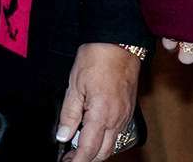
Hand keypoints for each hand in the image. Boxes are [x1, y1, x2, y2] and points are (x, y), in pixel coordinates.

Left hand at [54, 42, 140, 160]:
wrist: (119, 42)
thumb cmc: (96, 59)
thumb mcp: (74, 85)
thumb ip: (69, 114)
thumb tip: (63, 135)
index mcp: (101, 115)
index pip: (88, 150)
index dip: (76, 161)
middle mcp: (117, 119)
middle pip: (103, 153)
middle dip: (87, 159)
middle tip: (71, 155)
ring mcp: (125, 114)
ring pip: (112, 143)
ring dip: (97, 149)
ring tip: (80, 142)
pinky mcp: (129, 108)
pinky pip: (118, 131)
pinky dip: (106, 137)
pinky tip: (94, 129)